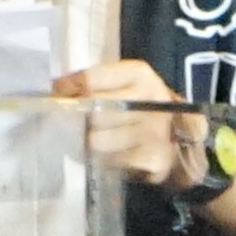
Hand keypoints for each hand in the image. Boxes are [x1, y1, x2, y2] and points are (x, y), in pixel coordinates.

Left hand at [54, 59, 204, 188]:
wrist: (180, 143)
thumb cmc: (142, 110)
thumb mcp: (126, 87)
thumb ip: (96, 85)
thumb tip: (57, 89)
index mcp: (141, 75)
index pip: (93, 78)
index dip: (69, 86)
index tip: (56, 92)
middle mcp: (151, 99)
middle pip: (94, 111)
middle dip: (78, 119)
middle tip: (71, 123)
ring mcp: (154, 131)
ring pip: (98, 140)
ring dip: (88, 143)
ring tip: (91, 141)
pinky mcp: (153, 158)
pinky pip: (111, 161)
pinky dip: (104, 160)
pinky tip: (108, 156)